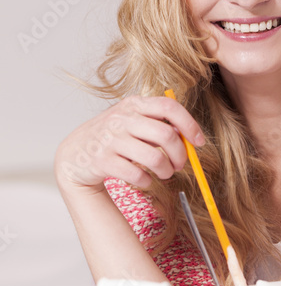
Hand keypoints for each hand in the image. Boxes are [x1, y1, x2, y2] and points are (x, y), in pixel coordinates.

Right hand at [54, 95, 204, 192]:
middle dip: (180, 155)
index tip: (199, 142)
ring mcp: (111, 139)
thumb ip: (158, 123)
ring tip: (164, 173)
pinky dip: (146, 181)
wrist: (75, 153)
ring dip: (166, 171)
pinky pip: (137, 175)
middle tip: (179, 165)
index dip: (190, 125)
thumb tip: (189, 135)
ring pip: (155, 158)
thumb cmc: (113, 137)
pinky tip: (144, 179)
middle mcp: (122, 119)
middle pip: (167, 136)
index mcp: (134, 104)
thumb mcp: (132, 120)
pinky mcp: (103, 161)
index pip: (169, 107)